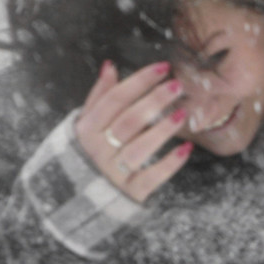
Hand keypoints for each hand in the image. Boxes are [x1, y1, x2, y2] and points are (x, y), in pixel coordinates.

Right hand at [73, 60, 192, 202]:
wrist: (77, 198)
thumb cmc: (88, 151)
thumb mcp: (86, 124)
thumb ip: (99, 97)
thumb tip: (110, 66)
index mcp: (86, 129)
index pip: (114, 99)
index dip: (139, 81)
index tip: (163, 68)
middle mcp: (97, 151)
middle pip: (128, 121)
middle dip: (154, 101)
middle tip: (177, 86)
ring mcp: (113, 173)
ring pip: (139, 149)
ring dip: (162, 130)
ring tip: (182, 113)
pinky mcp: (129, 193)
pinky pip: (151, 177)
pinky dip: (169, 163)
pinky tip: (186, 148)